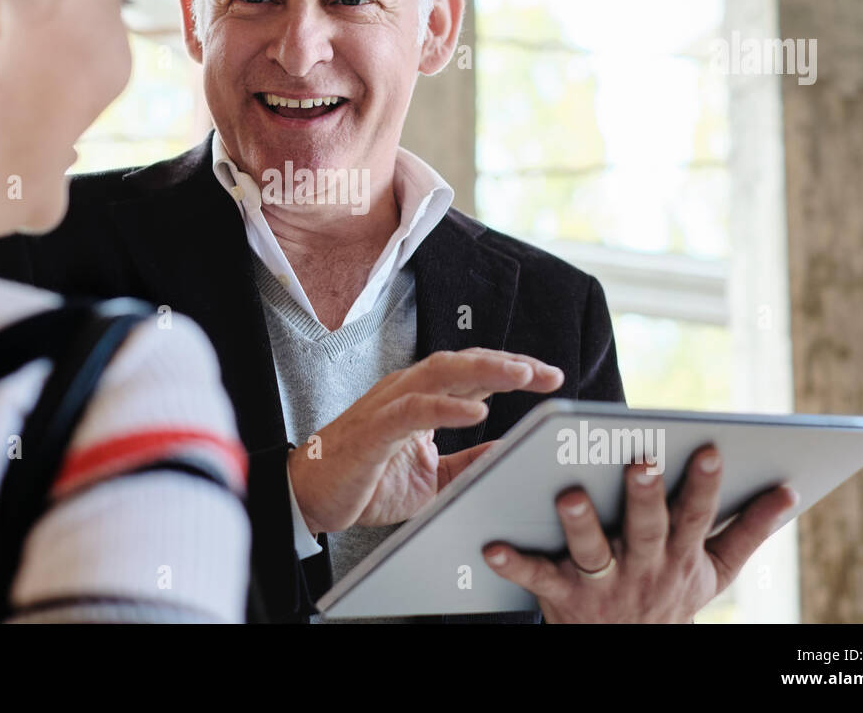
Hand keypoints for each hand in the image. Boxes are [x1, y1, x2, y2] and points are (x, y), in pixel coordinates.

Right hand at [288, 349, 564, 534]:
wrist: (311, 498)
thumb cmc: (366, 481)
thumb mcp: (432, 476)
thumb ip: (469, 462)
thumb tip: (509, 451)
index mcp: (421, 398)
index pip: (474, 372)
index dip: (513, 370)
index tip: (551, 377)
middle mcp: (406, 392)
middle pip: (464, 363)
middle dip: (509, 364)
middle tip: (548, 373)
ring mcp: (388, 406)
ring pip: (441, 373)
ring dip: (485, 371)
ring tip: (521, 375)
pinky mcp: (373, 430)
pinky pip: (413, 410)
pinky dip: (447, 407)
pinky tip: (477, 411)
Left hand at [481, 446, 798, 622]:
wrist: (629, 652)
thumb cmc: (671, 596)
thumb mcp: (716, 573)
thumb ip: (748, 531)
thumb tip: (789, 490)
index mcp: (681, 555)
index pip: (696, 516)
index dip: (705, 485)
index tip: (707, 449)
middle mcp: (644, 568)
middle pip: (647, 530)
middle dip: (646, 497)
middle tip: (640, 462)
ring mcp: (603, 583)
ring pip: (593, 551)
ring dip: (582, 523)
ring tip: (569, 493)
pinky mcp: (563, 596)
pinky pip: (538, 578)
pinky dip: (515, 563)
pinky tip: (492, 544)